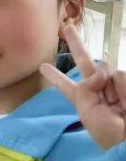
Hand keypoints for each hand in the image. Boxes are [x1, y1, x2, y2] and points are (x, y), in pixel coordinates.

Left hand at [41, 24, 124, 150]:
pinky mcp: (125, 84)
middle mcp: (98, 90)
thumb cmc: (108, 132)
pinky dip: (122, 88)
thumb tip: (101, 70)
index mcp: (84, 100)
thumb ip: (86, 86)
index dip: (56, 76)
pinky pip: (120, 75)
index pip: (67, 86)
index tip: (42, 67)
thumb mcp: (87, 110)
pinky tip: (125, 101)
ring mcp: (114, 86)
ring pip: (106, 69)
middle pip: (85, 64)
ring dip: (109, 85)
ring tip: (117, 105)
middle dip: (76, 45)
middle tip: (66, 27)